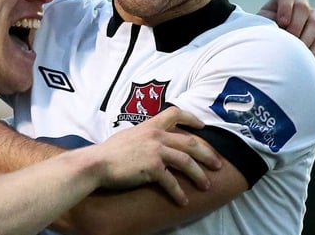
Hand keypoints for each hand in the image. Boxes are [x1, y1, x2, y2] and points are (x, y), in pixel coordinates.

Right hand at [92, 106, 220, 204]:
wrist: (97, 163)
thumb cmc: (108, 152)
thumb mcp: (128, 136)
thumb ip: (142, 136)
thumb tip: (148, 141)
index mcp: (150, 126)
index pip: (175, 113)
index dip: (192, 118)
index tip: (202, 126)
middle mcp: (156, 136)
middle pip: (190, 142)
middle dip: (207, 154)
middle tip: (217, 164)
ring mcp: (155, 151)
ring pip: (187, 162)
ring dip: (199, 175)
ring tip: (206, 185)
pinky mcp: (153, 168)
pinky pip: (172, 182)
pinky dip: (179, 193)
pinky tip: (182, 201)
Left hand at [257, 0, 314, 57]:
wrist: (270, 51)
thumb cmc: (261, 37)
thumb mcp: (260, 29)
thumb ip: (267, 24)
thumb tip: (275, 30)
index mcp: (281, 1)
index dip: (285, 8)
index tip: (281, 23)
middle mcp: (298, 5)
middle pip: (303, 7)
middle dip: (295, 25)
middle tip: (288, 40)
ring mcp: (311, 17)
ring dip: (305, 38)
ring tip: (295, 51)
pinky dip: (313, 47)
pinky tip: (305, 56)